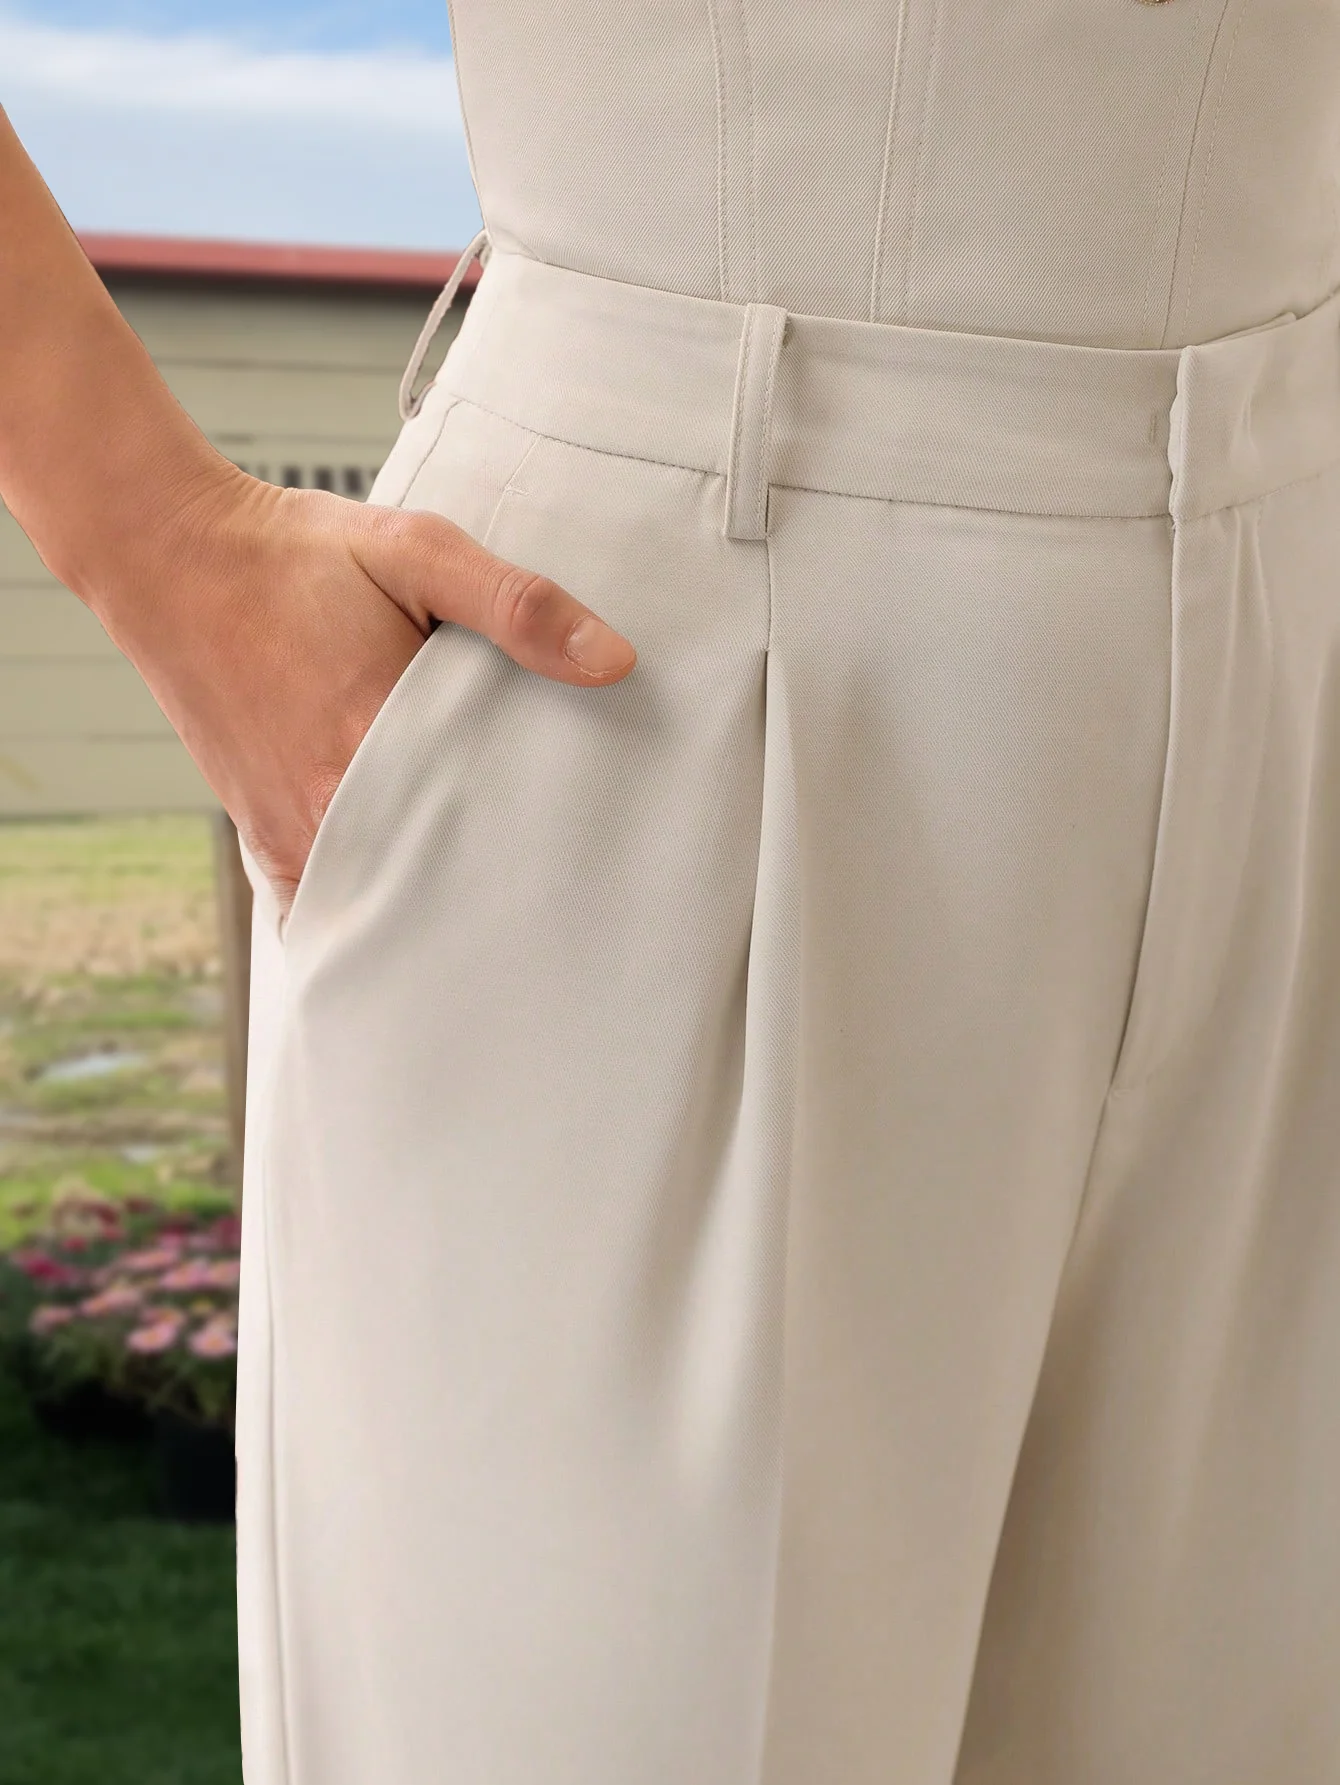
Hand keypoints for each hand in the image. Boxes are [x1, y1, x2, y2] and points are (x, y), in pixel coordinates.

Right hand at [91, 466, 637, 919]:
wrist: (167, 557)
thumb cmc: (294, 555)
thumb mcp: (417, 551)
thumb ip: (516, 605)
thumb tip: (613, 660)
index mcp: (381, 735)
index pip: (494, 826)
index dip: (545, 840)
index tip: (585, 845)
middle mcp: (334, 800)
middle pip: (446, 876)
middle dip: (500, 882)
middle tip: (557, 879)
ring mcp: (293, 828)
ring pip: (389, 899)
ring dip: (439, 900)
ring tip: (497, 894)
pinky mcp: (264, 837)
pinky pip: (327, 904)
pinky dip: (369, 908)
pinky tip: (413, 901)